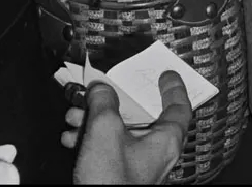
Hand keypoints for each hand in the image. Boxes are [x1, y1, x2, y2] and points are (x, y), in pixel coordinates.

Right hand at [65, 76, 192, 185]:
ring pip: (120, 133)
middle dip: (114, 102)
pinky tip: (72, 138)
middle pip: (140, 117)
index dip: (173, 87)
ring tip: (75, 116)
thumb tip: (101, 89)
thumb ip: (104, 101)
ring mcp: (138, 168)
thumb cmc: (110, 182)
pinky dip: (92, 141)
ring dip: (96, 121)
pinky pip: (109, 150)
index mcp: (165, 141)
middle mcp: (156, 155)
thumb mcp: (105, 130)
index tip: (166, 74)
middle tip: (100, 91)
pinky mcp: (120, 177)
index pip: (179, 107)